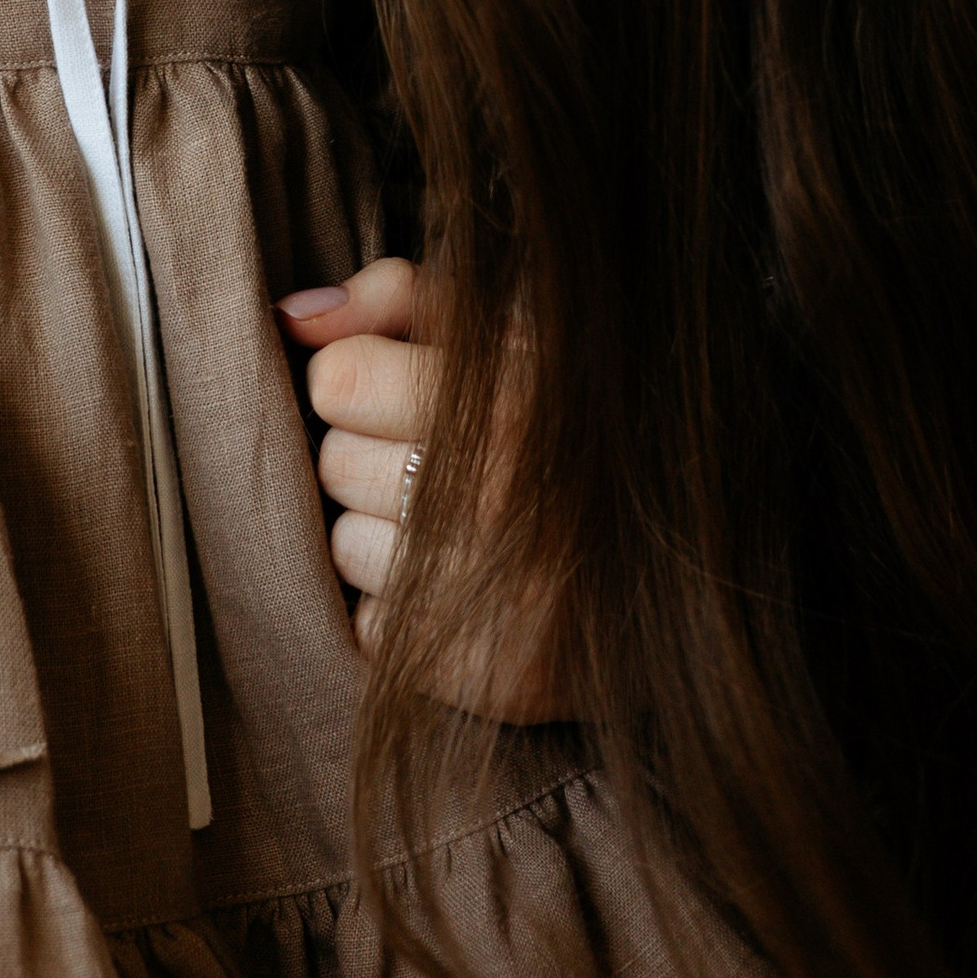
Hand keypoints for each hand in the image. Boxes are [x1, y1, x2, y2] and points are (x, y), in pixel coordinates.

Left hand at [277, 257, 570, 721]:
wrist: (686, 554)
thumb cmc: (568, 416)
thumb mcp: (505, 326)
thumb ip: (396, 298)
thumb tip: (291, 315)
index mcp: (516, 399)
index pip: (337, 380)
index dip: (359, 377)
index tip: (399, 385)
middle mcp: (509, 501)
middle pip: (334, 463)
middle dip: (368, 453)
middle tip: (436, 459)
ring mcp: (505, 600)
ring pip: (345, 549)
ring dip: (379, 533)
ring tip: (453, 521)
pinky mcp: (492, 679)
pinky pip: (373, 628)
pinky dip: (401, 607)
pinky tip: (462, 583)